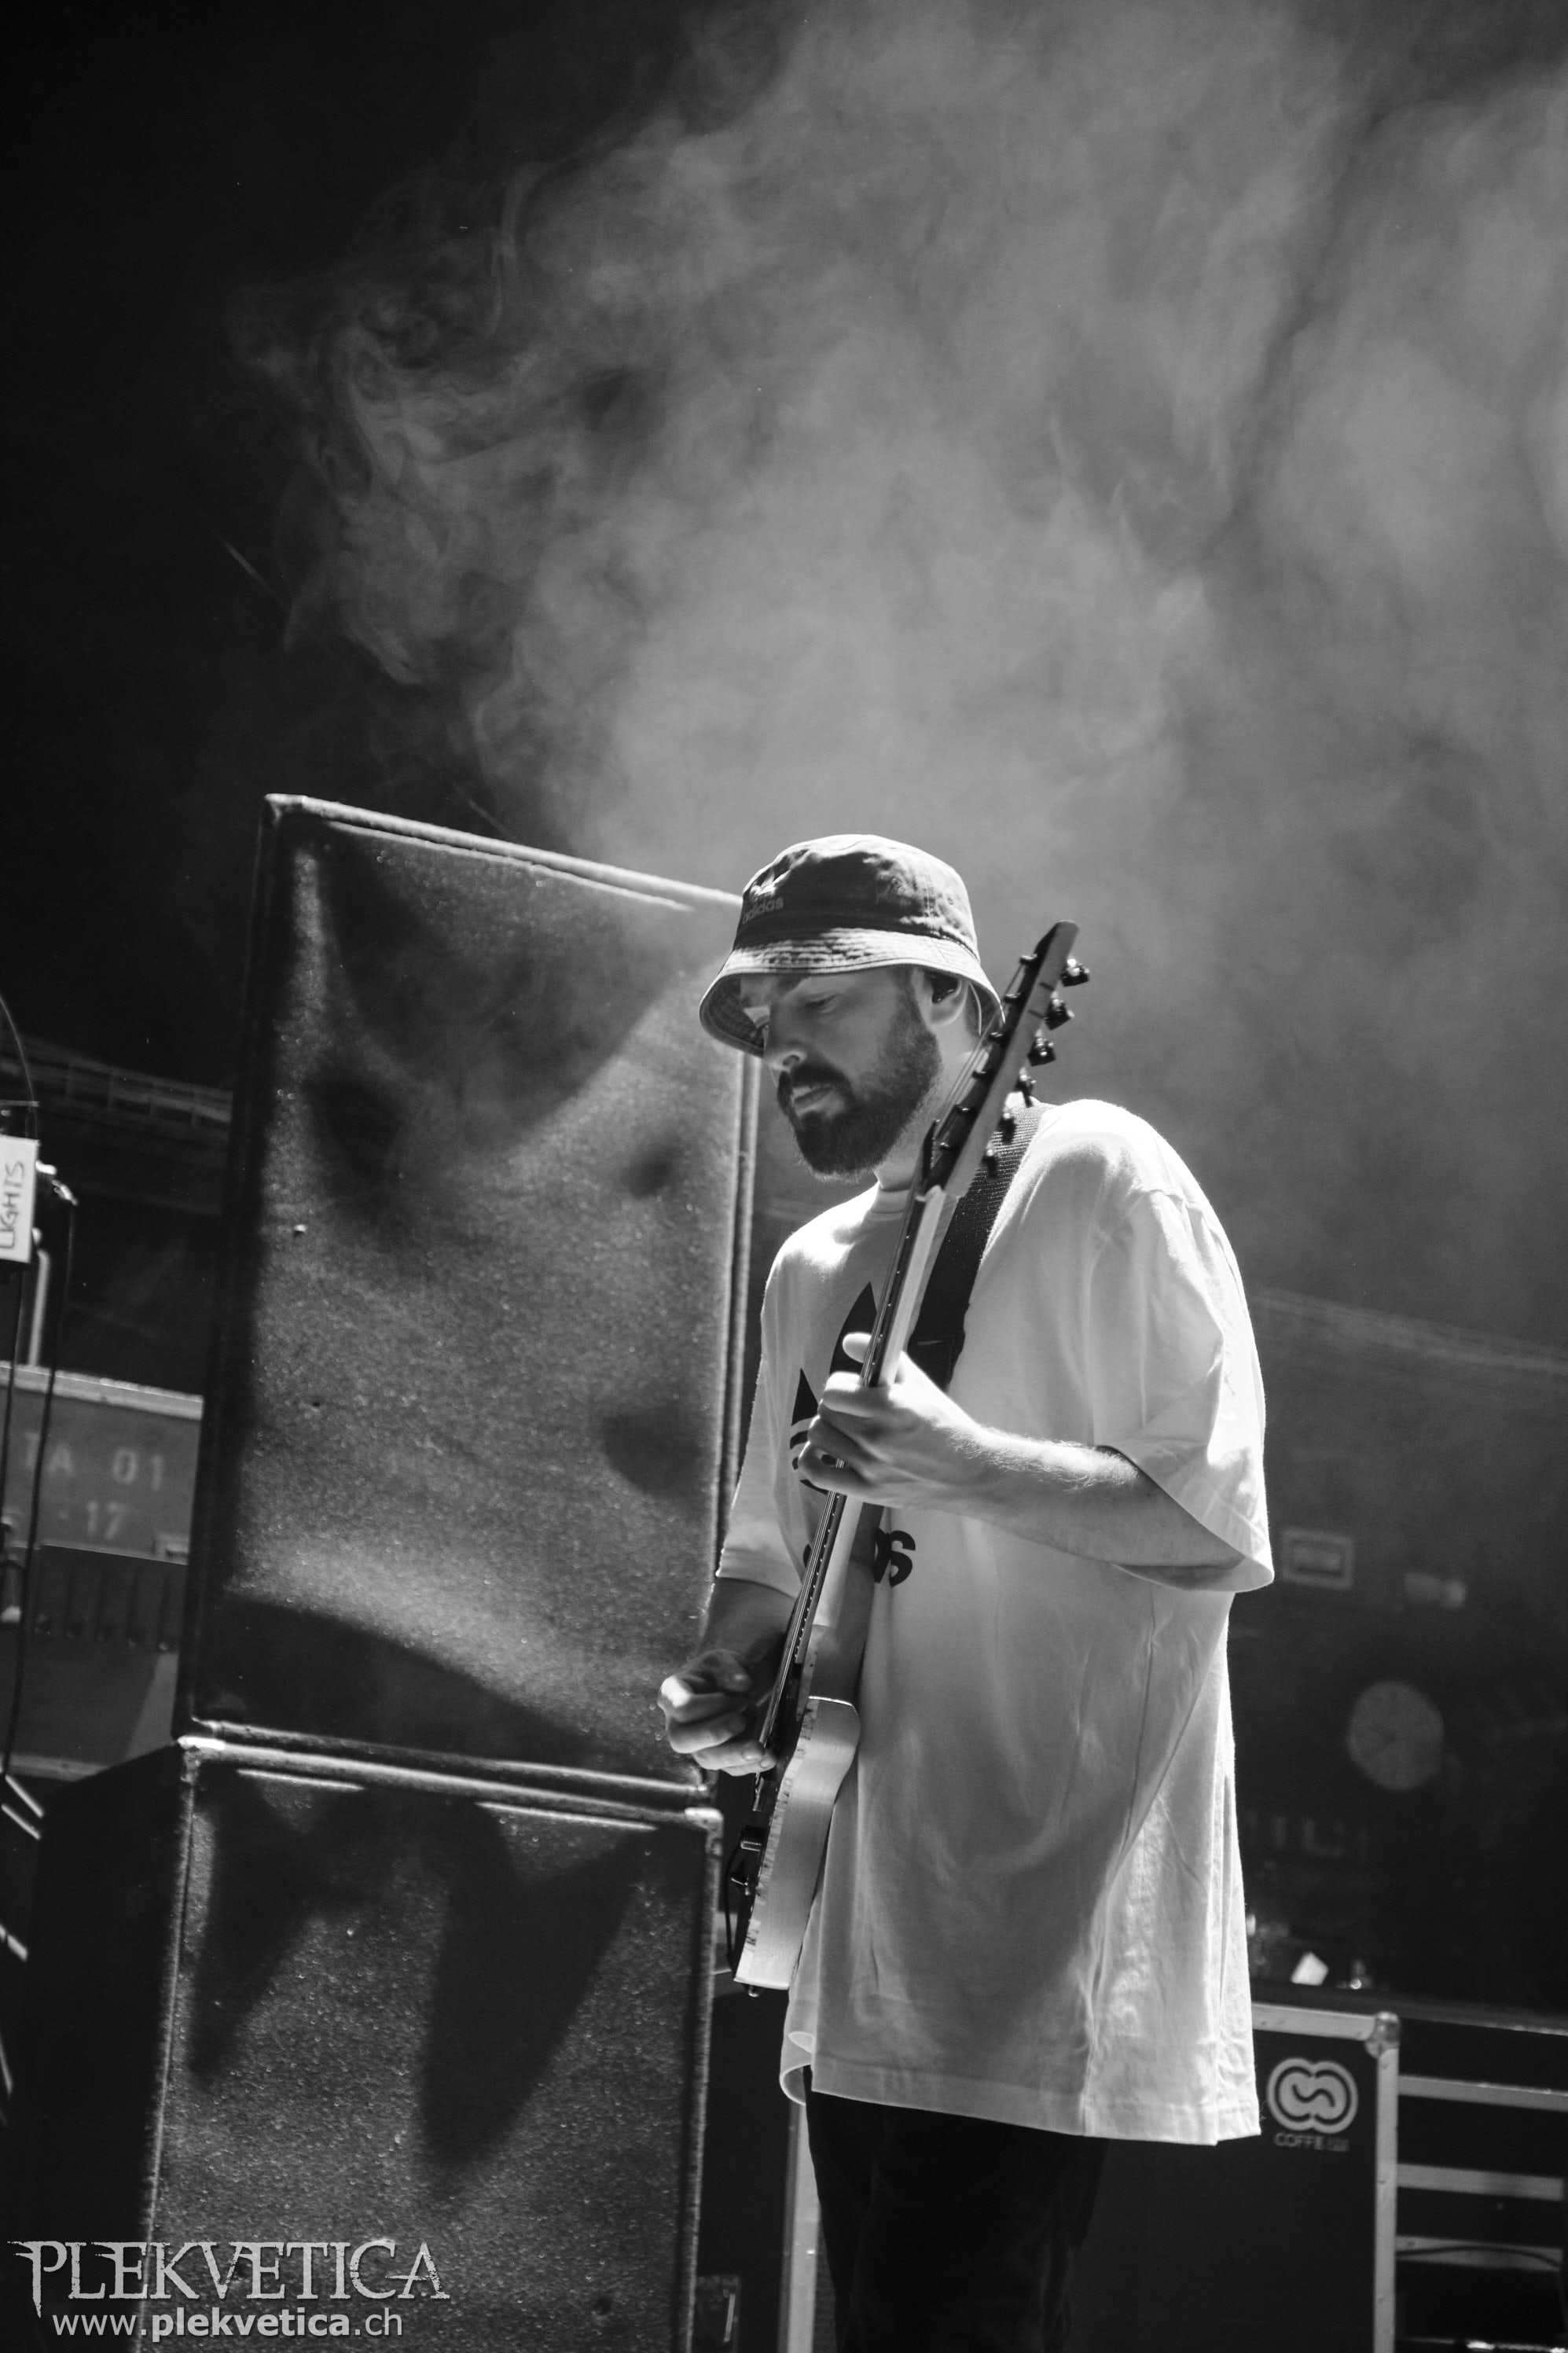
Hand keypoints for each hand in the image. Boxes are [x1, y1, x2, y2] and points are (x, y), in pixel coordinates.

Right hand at [659, 1646, 777, 1774]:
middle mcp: (677, 1724)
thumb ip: (729, 1668)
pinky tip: (767, 1758)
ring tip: (760, 1750)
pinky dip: (749, 1766)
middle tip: (742, 1721)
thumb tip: (742, 1684)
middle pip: (682, 1740)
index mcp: (672, 1694)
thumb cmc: (722, 1671)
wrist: (736, 1685)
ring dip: (734, 1756)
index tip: (740, 1697)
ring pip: (706, 1759)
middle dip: (714, 1734)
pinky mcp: (716, 1757)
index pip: (681, 1707)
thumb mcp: (723, 1659)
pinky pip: (728, 1769)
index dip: (710, 1705)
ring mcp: (695, 1744)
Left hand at [793, 1333, 983, 1511]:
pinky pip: (816, 1472)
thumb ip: (887, 1360)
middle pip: (825, 1411)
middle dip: (835, 1405)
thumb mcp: (921, 1386)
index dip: (840, 1386)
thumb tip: (850, 1341)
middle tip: (850, 1409)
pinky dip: (811, 1460)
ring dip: (826, 1428)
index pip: (834, 1390)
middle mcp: (879, 1436)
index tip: (851, 1389)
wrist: (969, 1474)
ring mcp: (871, 1465)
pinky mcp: (867, 1490)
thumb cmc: (947, 1428)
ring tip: (842, 1429)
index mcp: (893, 1406)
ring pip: (818, 1436)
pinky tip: (822, 1451)